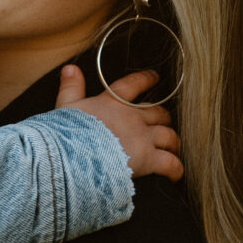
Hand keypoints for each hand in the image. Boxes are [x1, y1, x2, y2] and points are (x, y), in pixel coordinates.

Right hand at [55, 63, 183, 182]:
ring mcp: (143, 138)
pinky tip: (176, 174)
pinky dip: (176, 169)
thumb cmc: (67, 132)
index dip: (146, 80)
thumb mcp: (65, 106)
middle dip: (163, 117)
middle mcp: (133, 118)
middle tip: (165, 122)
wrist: (75, 155)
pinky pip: (170, 163)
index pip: (133, 85)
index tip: (155, 77)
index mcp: (113, 103)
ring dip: (173, 142)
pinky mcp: (149, 159)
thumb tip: (70, 68)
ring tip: (174, 148)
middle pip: (157, 113)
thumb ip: (71, 87)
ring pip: (169, 136)